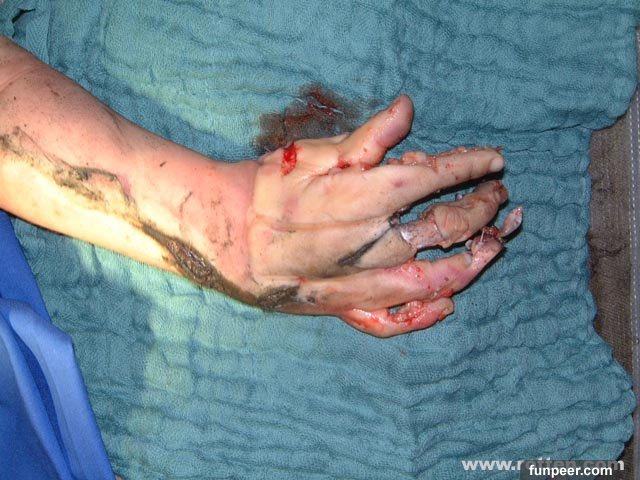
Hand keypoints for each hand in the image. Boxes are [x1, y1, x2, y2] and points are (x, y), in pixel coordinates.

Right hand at [248, 95, 521, 336]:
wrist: (231, 238)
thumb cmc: (270, 189)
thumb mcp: (316, 153)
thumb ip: (369, 136)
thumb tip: (408, 108)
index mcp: (368, 198)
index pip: (436, 179)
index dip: (471, 167)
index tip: (493, 160)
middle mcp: (375, 243)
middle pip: (447, 228)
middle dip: (482, 209)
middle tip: (499, 196)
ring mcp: (364, 281)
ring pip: (436, 278)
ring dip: (474, 261)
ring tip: (495, 246)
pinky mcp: (347, 305)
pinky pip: (395, 318)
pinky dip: (426, 313)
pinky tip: (446, 304)